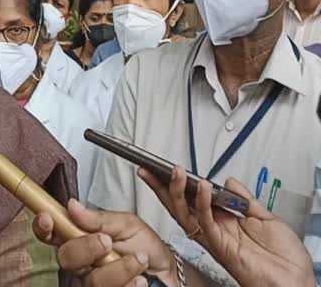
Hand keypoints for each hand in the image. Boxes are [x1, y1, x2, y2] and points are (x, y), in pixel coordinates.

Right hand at [32, 199, 179, 286]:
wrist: (169, 273)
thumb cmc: (146, 248)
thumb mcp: (127, 224)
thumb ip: (100, 218)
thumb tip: (73, 206)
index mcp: (81, 239)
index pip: (51, 233)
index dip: (43, 226)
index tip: (48, 219)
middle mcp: (83, 263)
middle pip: (66, 258)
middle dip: (86, 248)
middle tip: (107, 241)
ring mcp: (93, 282)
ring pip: (91, 281)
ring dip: (118, 269)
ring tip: (139, 260)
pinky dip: (128, 285)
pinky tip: (139, 280)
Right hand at [140, 165, 314, 286]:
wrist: (295, 281)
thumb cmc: (283, 258)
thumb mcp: (265, 218)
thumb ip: (245, 199)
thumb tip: (229, 180)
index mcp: (223, 222)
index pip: (193, 199)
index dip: (179, 185)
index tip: (166, 170)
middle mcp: (214, 230)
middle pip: (180, 206)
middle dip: (162, 187)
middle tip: (150, 170)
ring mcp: (215, 239)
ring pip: (186, 213)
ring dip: (178, 191)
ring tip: (177, 172)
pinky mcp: (220, 246)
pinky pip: (206, 222)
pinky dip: (202, 203)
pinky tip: (203, 188)